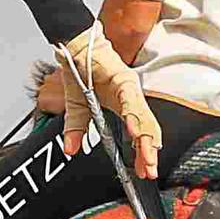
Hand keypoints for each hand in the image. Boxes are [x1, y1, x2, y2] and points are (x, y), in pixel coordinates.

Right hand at [56, 29, 161, 179]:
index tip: (143, 170)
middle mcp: (131, 98)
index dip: (143, 152)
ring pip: (143, 118)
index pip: (138, 133)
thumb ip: (76, 129)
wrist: (74, 47)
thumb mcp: (77, 108)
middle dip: (148, 152)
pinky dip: (135, 118)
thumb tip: (70, 149)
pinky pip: (132, 103)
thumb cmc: (81, 70)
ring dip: (146, 140)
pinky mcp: (124, 80)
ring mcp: (129, 89)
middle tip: (149, 171)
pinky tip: (137, 132)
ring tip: (148, 158)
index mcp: (124, 105)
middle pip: (146, 129)